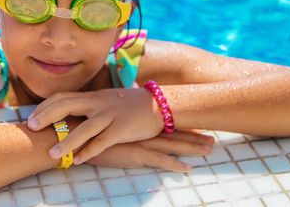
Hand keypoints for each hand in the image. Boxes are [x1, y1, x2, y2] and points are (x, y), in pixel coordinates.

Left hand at [27, 88, 166, 163]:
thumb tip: (69, 109)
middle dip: (47, 116)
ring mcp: (110, 116)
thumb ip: (89, 104)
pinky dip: (88, 152)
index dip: (45, 106)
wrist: (158, 105)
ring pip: (84, 128)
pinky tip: (77, 160)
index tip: (31, 116)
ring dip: (66, 141)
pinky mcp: (121, 130)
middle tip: (31, 127)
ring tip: (51, 153)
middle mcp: (99, 104)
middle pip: (67, 106)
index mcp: (93, 96)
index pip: (63, 97)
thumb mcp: (107, 99)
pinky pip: (102, 142)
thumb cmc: (130, 103)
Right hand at [86, 129, 215, 171]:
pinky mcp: (136, 154)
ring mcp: (142, 142)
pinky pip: (160, 161)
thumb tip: (122, 121)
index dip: (182, 125)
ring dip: (192, 147)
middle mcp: (143, 130)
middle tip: (213, 138)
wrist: (76, 133)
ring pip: (174, 145)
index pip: (166, 123)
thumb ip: (117, 123)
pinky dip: (175, 164)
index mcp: (138, 123)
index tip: (198, 124)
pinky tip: (188, 169)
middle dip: (195, 136)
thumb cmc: (88, 128)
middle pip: (175, 133)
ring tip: (210, 149)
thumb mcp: (106, 123)